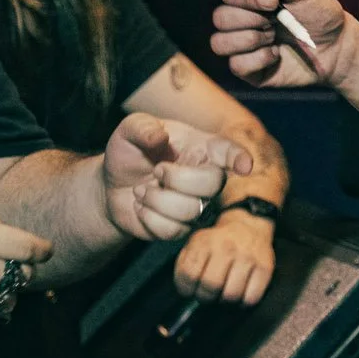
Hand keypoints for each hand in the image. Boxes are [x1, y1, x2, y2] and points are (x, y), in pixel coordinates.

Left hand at [102, 111, 252, 240]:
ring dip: (157, 199)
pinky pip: (172, 230)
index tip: (245, 165)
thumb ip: (142, 127)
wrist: (113, 185)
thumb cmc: (130, 152)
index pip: (227, 152)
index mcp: (200, 148)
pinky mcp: (180, 228)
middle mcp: (204, 177)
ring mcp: (195, 205)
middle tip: (156, 171)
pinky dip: (148, 217)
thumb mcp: (129, 130)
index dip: (239, 158)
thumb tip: (159, 137)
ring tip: (140, 190)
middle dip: (179, 179)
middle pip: (214, 184)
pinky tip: (141, 207)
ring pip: (191, 210)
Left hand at [175, 211, 275, 305]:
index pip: (188, 274)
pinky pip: (251, 297)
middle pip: (210, 286)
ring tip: (224, 293)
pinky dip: (244, 302)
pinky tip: (240, 294)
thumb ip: (185, 262)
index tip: (189, 290)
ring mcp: (247, 257)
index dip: (186, 288)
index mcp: (205, 241)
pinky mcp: (265, 267)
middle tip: (208, 294)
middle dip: (206, 297)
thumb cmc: (219, 240)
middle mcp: (226, 247)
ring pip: (231, 295)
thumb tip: (185, 288)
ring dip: (225, 300)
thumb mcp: (197, 242)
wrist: (248, 223)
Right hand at [210, 0, 354, 87]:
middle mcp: (243, 22)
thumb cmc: (321, 16)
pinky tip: (276, 55)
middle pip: (220, 17)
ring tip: (274, 38)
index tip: (271, 0)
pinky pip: (236, 65)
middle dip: (249, 19)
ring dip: (250, 38)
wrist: (338, 48)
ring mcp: (244, 48)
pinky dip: (258, 59)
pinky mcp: (250, 71)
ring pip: (220, 42)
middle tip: (274, 21)